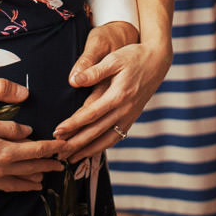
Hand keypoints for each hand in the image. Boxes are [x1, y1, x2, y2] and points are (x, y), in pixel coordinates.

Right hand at [0, 116, 66, 193]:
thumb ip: (11, 128)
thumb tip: (28, 131)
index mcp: (6, 152)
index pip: (37, 150)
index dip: (53, 148)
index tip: (64, 146)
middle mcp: (2, 169)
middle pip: (31, 168)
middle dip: (48, 166)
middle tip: (61, 166)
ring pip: (18, 183)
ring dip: (33, 181)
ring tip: (42, 181)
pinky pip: (2, 188)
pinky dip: (13, 187)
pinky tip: (14, 185)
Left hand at [52, 23, 170, 160]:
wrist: (157, 60)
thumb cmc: (134, 56)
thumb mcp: (113, 59)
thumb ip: (94, 71)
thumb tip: (74, 81)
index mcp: (118, 95)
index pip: (91, 114)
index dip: (73, 125)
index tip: (58, 132)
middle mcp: (124, 110)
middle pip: (96, 132)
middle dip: (76, 143)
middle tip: (58, 152)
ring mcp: (130, 116)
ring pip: (107, 139)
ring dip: (88, 150)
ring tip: (72, 158)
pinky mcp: (132, 117)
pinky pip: (116, 137)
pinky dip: (103, 146)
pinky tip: (93, 150)